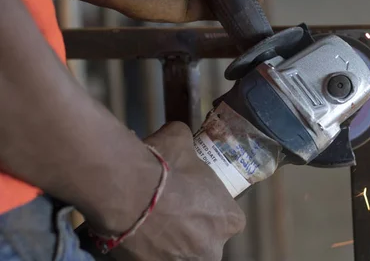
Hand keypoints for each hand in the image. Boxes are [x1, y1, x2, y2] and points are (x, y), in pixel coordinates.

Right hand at [110, 122, 245, 259]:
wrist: (127, 190)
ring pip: (180, 253)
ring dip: (169, 242)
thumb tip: (179, 133)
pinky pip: (153, 259)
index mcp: (229, 220)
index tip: (195, 199)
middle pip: (206, 240)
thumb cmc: (164, 166)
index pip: (228, 218)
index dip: (211, 208)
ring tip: (149, 223)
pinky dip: (145, 250)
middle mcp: (213, 249)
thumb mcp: (181, 139)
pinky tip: (133, 231)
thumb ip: (187, 142)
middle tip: (170, 211)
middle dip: (191, 229)